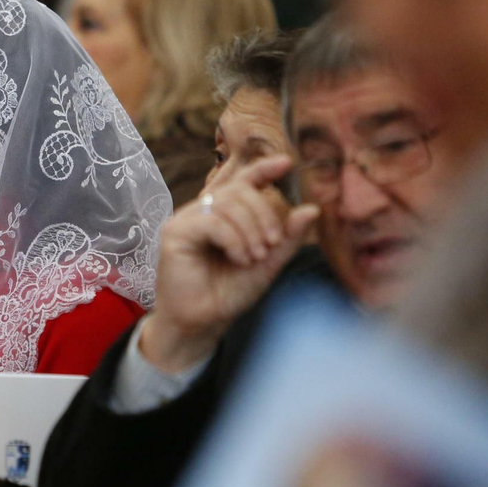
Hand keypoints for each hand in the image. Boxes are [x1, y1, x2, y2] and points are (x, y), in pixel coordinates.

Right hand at [142, 156, 317, 373]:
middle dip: (263, 213)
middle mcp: (202, 211)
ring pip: (227, 203)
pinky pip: (212, 221)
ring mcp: (185, 220)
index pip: (242, 180)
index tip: (287, 163)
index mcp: (223, 215)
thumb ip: (287, 238)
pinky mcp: (174, 233)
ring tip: (255, 257)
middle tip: (271, 244)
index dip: (262, 169)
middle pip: (239, 190)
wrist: (202, 323)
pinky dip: (233, 239)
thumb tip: (312, 208)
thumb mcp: (267, 264)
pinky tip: (239, 258)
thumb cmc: (228, 293)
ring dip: (250, 230)